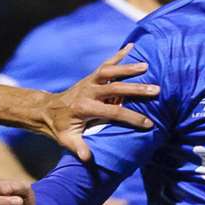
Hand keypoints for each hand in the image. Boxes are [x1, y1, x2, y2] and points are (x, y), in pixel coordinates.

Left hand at [40, 46, 159, 161]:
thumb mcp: (66, 139)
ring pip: (110, 71)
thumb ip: (78, 147)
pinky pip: (106, 64)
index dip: (131, 118)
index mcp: (85, 108)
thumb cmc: (60, 127)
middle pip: (115, 88)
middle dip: (136, 88)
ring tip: (147, 66)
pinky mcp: (91, 76)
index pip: (113, 112)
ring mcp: (90, 81)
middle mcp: (88, 91)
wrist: (48, 110)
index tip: (148, 124)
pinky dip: (119, 55)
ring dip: (128, 68)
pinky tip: (132, 46)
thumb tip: (88, 158)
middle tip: (156, 90)